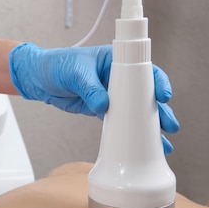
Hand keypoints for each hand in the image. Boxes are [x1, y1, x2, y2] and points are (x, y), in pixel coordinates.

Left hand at [9, 42, 179, 152]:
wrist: (38, 78)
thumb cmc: (56, 65)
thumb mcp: (74, 71)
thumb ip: (89, 87)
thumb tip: (104, 105)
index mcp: (116, 60)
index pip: (143, 69)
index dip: (156, 82)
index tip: (162, 96)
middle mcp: (119, 77)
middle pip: (146, 94)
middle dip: (160, 111)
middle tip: (169, 126)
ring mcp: (113, 95)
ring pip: (137, 111)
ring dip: (151, 127)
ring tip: (164, 143)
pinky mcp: (104, 110)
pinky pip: (122, 122)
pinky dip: (132, 134)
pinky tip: (144, 147)